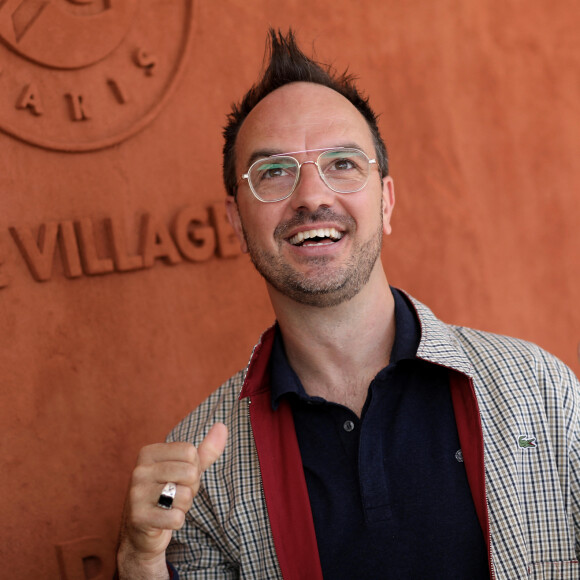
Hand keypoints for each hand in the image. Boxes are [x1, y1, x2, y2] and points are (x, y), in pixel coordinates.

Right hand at [117, 423, 227, 578]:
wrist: (141, 532)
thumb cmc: (168, 493)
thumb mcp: (187, 469)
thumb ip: (206, 449)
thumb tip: (222, 426)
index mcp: (148, 453)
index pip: (190, 452)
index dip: (193, 468)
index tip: (178, 478)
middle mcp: (139, 470)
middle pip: (190, 472)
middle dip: (190, 488)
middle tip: (175, 495)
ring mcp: (137, 494)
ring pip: (185, 495)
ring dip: (184, 505)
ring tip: (169, 507)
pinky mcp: (139, 518)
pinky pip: (176, 518)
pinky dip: (177, 521)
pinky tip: (164, 521)